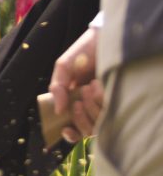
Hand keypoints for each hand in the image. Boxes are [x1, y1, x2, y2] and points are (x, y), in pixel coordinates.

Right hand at [49, 26, 104, 140]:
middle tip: (79, 99)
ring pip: (98, 124)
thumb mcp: (63, 67)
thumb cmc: (82, 53)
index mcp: (74, 105)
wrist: (104, 41)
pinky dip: (101, 100)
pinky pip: (110, 113)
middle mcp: (91, 109)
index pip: (73, 130)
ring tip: (90, 86)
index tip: (67, 129)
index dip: (70, 134)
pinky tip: (99, 85)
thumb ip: (57, 87)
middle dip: (80, 117)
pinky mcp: (118, 102)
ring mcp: (105, 107)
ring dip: (91, 108)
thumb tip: (58, 111)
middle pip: (85, 131)